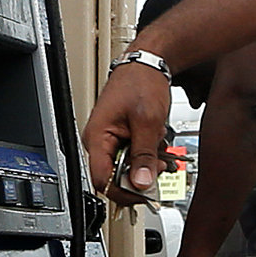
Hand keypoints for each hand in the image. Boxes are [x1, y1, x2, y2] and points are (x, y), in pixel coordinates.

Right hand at [81, 60, 170, 211]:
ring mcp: (109, 142)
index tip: (145, 192)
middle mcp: (98, 142)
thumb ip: (144, 155)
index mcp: (97, 137)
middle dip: (139, 176)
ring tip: (159, 149)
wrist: (147, 64)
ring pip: (125, 170)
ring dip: (145, 165)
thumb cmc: (142, 83)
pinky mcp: (120, 140)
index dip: (123, 191)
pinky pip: (131, 159)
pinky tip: (155, 143)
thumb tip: (141, 183)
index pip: (101, 180)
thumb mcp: (148, 122)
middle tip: (158, 169)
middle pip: (114, 178)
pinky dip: (147, 156)